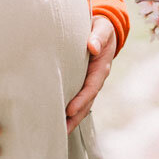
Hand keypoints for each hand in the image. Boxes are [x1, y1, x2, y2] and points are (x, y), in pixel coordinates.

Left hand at [66, 16, 115, 133]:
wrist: (103, 28)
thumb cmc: (101, 27)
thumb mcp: (102, 28)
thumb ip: (98, 36)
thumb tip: (92, 46)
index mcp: (101, 68)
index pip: (91, 87)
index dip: (82, 100)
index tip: (70, 110)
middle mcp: (95, 78)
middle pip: (86, 102)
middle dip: (75, 117)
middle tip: (62, 130)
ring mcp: (88, 81)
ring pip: (81, 104)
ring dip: (71, 118)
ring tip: (57, 131)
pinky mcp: (81, 81)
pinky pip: (76, 97)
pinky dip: (69, 109)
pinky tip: (56, 116)